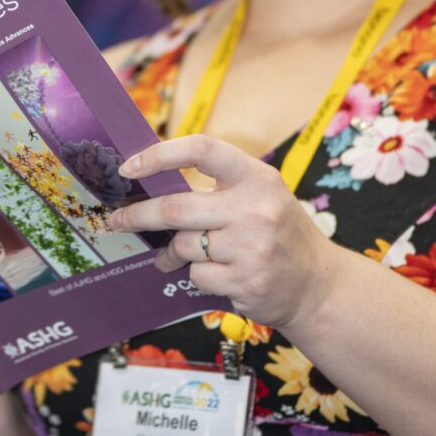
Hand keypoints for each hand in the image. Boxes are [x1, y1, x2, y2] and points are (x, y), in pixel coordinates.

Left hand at [110, 135, 336, 329]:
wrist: (319, 285)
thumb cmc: (279, 233)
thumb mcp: (261, 195)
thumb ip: (216, 187)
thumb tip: (151, 184)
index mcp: (257, 177)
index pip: (201, 149)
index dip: (160, 154)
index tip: (129, 167)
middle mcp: (255, 209)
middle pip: (176, 207)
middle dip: (138, 215)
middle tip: (116, 219)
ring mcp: (251, 247)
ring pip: (184, 246)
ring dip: (172, 253)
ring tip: (175, 255)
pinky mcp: (244, 282)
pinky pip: (196, 276)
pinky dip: (197, 276)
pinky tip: (220, 274)